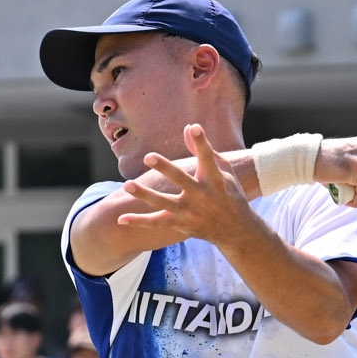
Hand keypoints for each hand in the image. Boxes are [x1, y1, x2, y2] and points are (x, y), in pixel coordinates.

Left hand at [114, 125, 258, 244]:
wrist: (235, 230)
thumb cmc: (229, 193)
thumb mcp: (224, 171)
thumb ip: (205, 149)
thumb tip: (188, 128)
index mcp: (215, 179)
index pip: (207, 158)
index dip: (202, 143)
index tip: (195, 128)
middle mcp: (202, 195)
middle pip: (180, 180)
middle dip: (165, 168)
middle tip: (148, 157)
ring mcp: (190, 212)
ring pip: (163, 203)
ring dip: (144, 195)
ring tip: (127, 185)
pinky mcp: (180, 224)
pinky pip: (156, 223)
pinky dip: (139, 221)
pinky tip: (121, 219)